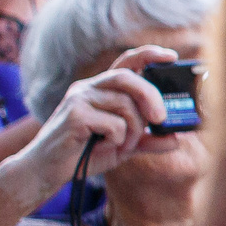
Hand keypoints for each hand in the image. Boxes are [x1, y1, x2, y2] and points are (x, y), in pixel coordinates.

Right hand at [25, 47, 175, 183]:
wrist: (48, 170)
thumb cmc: (85, 154)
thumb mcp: (123, 147)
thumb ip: (148, 140)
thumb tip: (177, 139)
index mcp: (101, 90)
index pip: (126, 63)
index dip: (148, 55)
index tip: (172, 56)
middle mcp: (88, 88)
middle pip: (128, 78)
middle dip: (151, 97)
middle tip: (160, 119)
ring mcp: (79, 99)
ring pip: (125, 104)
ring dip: (133, 130)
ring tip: (122, 145)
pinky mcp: (75, 115)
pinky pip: (113, 123)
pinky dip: (118, 139)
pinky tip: (104, 146)